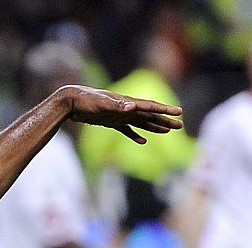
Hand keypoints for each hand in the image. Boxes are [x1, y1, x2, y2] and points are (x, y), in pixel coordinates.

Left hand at [60, 86, 181, 143]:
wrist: (71, 101)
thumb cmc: (86, 100)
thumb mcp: (102, 103)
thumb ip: (118, 105)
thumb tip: (133, 106)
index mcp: (128, 103)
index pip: (150, 107)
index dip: (165, 110)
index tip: (179, 112)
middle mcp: (126, 108)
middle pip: (150, 115)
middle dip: (165, 120)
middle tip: (180, 125)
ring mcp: (120, 116)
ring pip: (142, 122)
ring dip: (155, 126)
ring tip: (168, 130)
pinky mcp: (111, 122)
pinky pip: (128, 130)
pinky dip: (136, 136)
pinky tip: (143, 142)